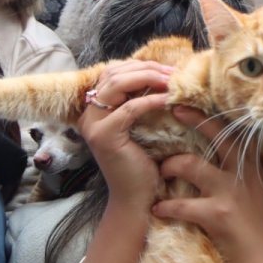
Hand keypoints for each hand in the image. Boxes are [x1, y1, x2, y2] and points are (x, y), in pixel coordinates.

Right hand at [78, 61, 172, 206]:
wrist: (139, 197)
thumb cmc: (147, 162)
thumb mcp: (145, 124)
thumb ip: (144, 100)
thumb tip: (166, 73)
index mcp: (96, 109)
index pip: (113, 72)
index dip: (141, 65)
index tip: (169, 69)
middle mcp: (89, 115)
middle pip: (114, 73)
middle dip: (147, 68)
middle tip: (173, 73)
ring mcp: (93, 125)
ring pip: (117, 84)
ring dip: (148, 78)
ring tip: (172, 81)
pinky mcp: (104, 137)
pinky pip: (129, 108)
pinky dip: (151, 100)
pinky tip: (168, 100)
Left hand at [152, 106, 262, 262]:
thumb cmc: (255, 230)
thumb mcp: (255, 193)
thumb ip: (239, 172)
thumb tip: (215, 154)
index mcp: (251, 167)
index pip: (233, 131)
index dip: (211, 115)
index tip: (191, 101)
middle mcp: (243, 174)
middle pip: (216, 135)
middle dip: (192, 119)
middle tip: (170, 108)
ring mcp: (231, 193)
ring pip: (191, 165)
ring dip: (169, 166)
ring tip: (160, 171)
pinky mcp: (219, 215)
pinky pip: (181, 204)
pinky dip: (165, 207)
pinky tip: (157, 210)